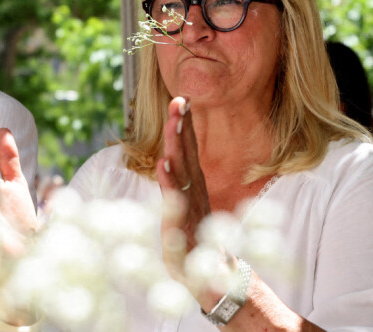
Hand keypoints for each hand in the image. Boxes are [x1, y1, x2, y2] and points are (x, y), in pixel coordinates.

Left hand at [157, 97, 211, 281]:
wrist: (209, 276)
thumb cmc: (195, 234)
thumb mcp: (187, 200)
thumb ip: (180, 177)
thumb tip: (170, 153)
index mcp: (193, 182)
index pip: (189, 147)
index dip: (185, 123)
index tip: (182, 97)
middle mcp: (193, 190)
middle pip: (186, 153)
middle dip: (181, 125)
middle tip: (179, 99)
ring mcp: (188, 207)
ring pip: (182, 171)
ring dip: (177, 144)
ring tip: (173, 121)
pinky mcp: (181, 227)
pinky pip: (175, 202)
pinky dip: (169, 183)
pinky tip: (163, 164)